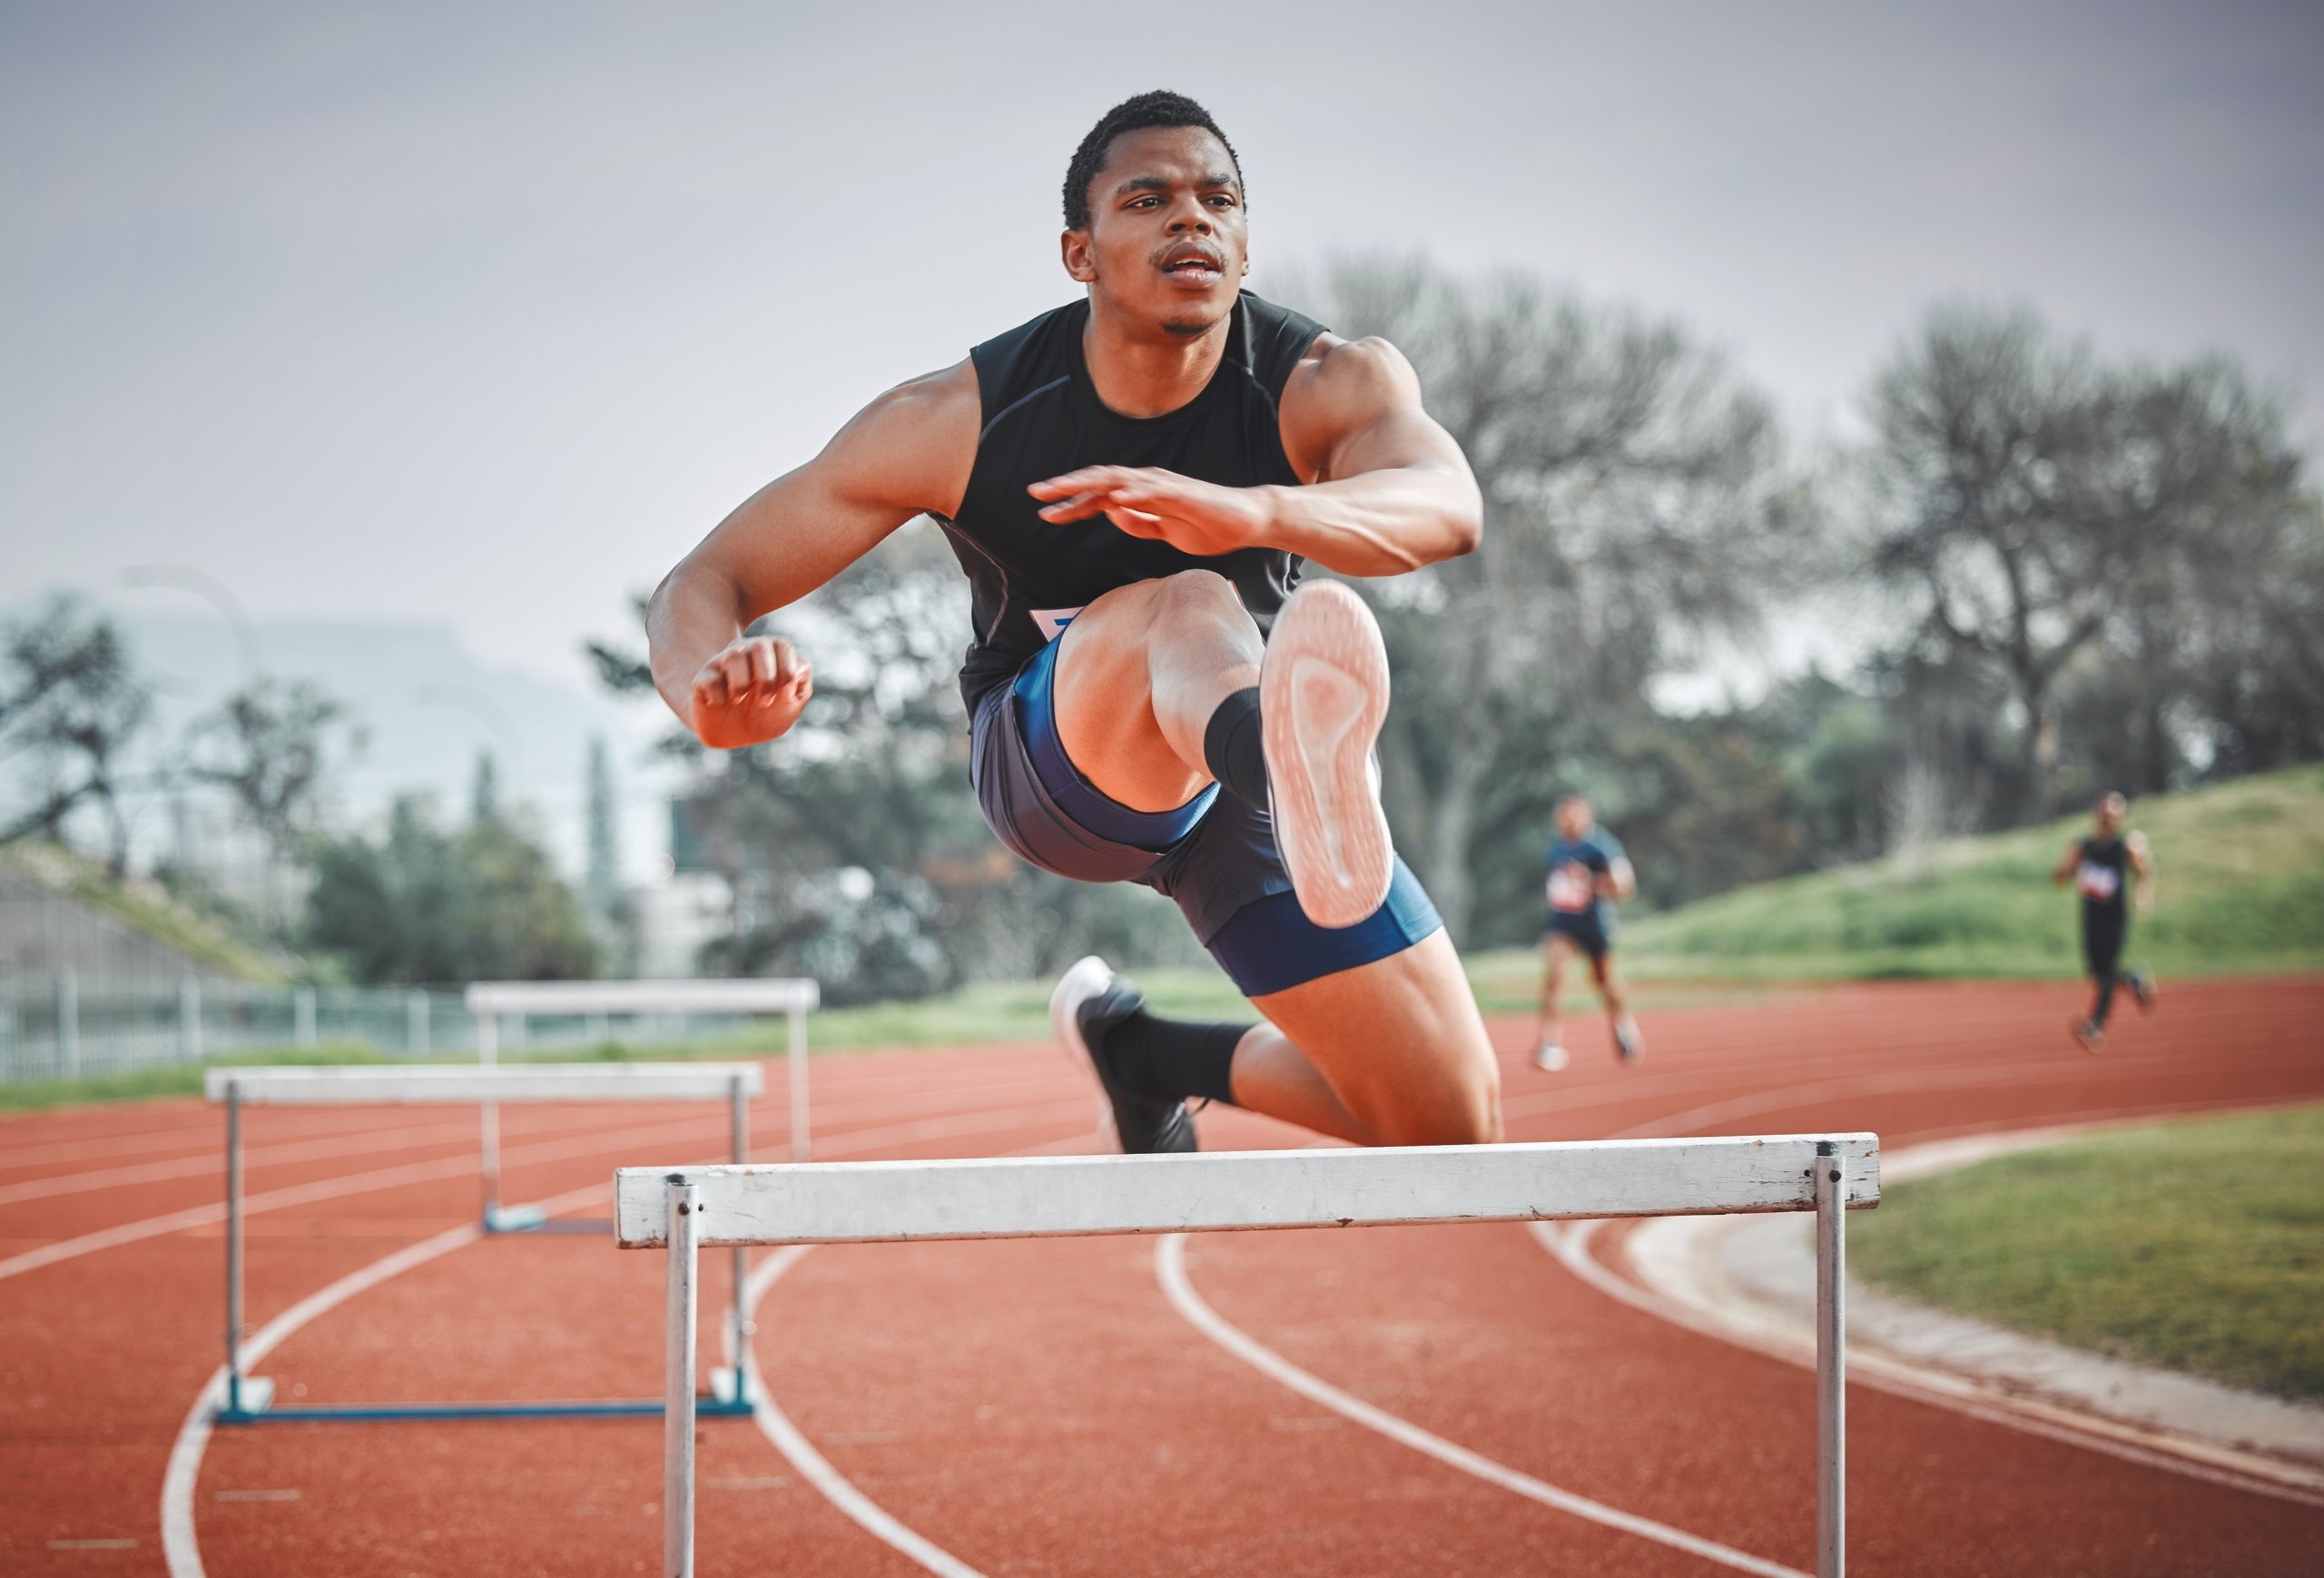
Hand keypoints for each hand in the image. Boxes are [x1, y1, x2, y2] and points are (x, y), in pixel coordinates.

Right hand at [688, 634, 812, 749]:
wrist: (736, 737)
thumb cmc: (766, 715)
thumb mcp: (792, 706)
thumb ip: (802, 685)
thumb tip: (799, 667)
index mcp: (770, 655)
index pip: (782, 645)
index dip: (787, 671)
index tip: (785, 695)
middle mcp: (746, 652)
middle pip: (760, 644)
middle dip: (768, 677)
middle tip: (765, 701)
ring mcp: (723, 663)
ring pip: (734, 654)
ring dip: (742, 684)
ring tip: (740, 701)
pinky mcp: (702, 679)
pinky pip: (709, 679)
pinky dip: (719, 697)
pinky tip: (721, 704)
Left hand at [1029, 466, 1269, 556]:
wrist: (1247, 521)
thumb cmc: (1208, 525)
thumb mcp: (1165, 531)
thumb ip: (1140, 523)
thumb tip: (1112, 513)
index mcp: (1142, 495)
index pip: (1099, 496)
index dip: (1070, 503)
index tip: (1044, 511)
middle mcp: (1148, 484)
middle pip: (1099, 481)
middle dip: (1066, 486)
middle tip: (1035, 492)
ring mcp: (1164, 486)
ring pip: (1119, 480)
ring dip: (1088, 483)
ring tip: (1062, 489)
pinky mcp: (1184, 493)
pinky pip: (1153, 492)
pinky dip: (1132, 493)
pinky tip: (1112, 498)